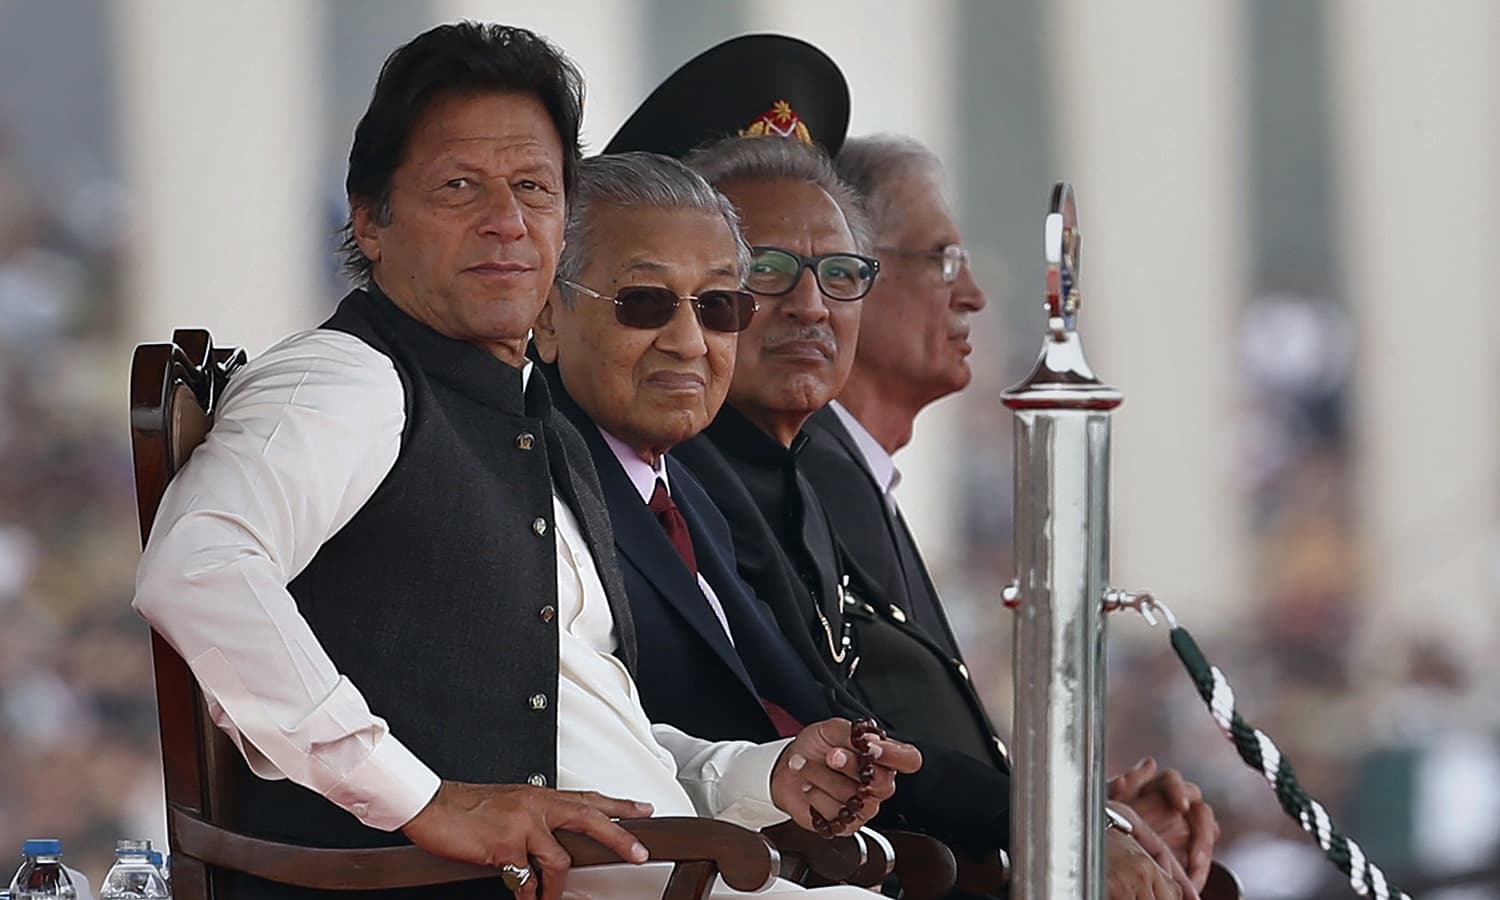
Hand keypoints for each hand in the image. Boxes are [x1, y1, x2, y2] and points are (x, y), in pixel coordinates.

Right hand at [401, 781, 653, 899]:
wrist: (431, 804)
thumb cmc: (465, 807)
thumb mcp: (509, 804)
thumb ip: (535, 818)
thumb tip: (552, 841)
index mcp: (539, 794)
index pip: (588, 797)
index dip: (619, 804)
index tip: (644, 810)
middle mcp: (536, 805)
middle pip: (590, 819)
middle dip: (619, 837)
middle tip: (640, 852)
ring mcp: (523, 825)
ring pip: (559, 860)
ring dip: (556, 887)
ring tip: (549, 899)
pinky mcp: (506, 846)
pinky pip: (527, 879)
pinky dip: (527, 893)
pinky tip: (523, 896)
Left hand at [769, 718, 921, 835]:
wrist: (786, 768)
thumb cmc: (813, 748)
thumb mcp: (830, 729)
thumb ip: (852, 732)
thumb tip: (868, 740)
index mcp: (882, 756)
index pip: (909, 759)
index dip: (892, 755)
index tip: (868, 747)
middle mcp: (877, 783)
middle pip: (883, 783)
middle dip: (851, 766)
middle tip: (831, 755)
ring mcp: (864, 806)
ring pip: (854, 798)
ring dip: (822, 777)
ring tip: (807, 767)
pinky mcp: (846, 824)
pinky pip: (836, 813)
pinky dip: (815, 796)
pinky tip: (810, 788)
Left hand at [1109, 757, 1219, 888]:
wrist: (1107, 847)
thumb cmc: (1106, 819)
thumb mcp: (1108, 803)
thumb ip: (1125, 783)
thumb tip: (1148, 764)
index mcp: (1152, 787)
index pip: (1172, 780)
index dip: (1178, 790)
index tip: (1180, 805)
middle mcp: (1173, 804)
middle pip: (1199, 808)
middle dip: (1202, 829)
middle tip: (1194, 850)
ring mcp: (1184, 825)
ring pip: (1208, 830)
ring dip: (1203, 850)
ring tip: (1194, 869)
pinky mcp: (1189, 848)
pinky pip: (1202, 857)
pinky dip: (1198, 870)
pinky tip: (1191, 880)